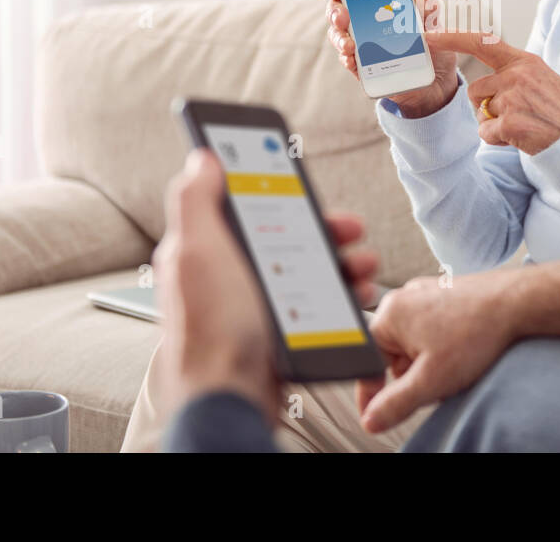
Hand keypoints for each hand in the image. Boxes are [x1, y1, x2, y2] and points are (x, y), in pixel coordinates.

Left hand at [154, 149, 381, 425]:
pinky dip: (341, 297)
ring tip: (363, 266)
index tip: (302, 177)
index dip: (275, 188)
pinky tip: (356, 296)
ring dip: (341, 262)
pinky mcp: (279, 334)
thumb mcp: (197, 251)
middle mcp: (230, 277)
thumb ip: (195, 200)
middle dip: (324, 228)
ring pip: (308, 270)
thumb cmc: (210, 330)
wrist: (230, 400)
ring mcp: (256, 307)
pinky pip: (318, 305)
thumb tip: (203, 159)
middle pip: (285, 237)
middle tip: (351, 227)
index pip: (244, 205)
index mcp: (206, 251)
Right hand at [313, 0, 457, 116]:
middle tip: (342, 17)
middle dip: (335, 13)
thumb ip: (426, 2)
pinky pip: (350, 63)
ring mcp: (361, 45)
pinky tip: (353, 60)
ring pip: (339, 38)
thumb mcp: (432, 18)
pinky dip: (349, 61)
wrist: (438, 76)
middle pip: (337, 13)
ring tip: (349, 45)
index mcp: (375, 4)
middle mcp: (363, 22)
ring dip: (340, 40)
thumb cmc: (430, 41)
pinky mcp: (364, 68)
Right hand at [356, 261, 559, 433]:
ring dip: (428, 364)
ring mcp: (427, 294)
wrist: (519, 303)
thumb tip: (371, 419)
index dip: (371, 393)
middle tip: (435, 385)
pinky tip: (464, 353)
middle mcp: (405, 298)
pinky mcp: (447, 295)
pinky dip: (443, 348)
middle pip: (392, 354)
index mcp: (391, 314)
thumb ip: (394, 404)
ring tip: (455, 367)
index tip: (377, 414)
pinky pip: (433, 330)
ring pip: (414, 344)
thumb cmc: (477, 332)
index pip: (366, 361)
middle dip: (410, 377)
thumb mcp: (431, 380)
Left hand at [424, 31, 559, 154]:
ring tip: (524, 126)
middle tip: (517, 116)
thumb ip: (515, 75)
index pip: (482, 43)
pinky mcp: (511, 122)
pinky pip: (486, 133)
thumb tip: (485, 84)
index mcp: (525, 61)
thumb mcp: (543, 80)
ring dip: (495, 124)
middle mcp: (518, 75)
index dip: (452, 38)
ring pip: (481, 114)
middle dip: (486, 107)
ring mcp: (514, 98)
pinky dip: (499, 140)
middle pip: (475, 90)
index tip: (428, 35)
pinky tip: (523, 138)